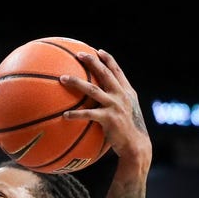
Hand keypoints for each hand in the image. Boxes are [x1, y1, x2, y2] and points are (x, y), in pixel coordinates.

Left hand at [61, 50, 151, 165]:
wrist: (136, 146)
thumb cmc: (128, 132)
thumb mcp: (126, 113)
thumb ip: (117, 104)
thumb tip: (101, 102)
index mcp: (127, 92)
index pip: (117, 71)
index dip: (108, 60)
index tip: (98, 51)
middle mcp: (122, 95)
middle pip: (105, 73)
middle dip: (92, 62)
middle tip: (79, 54)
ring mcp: (115, 106)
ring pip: (92, 89)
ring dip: (76, 82)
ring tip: (62, 78)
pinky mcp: (109, 118)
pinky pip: (88, 114)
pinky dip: (75, 114)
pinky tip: (64, 116)